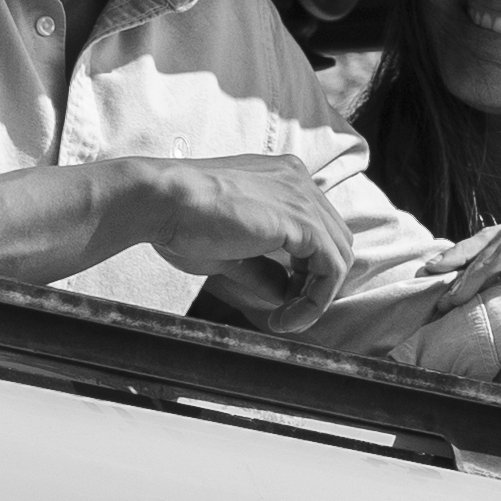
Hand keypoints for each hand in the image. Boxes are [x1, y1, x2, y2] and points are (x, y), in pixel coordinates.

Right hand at [104, 153, 354, 318]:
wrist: (161, 202)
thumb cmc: (181, 221)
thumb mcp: (230, 251)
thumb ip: (263, 268)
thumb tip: (285, 293)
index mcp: (282, 179)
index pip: (315, 230)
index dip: (305, 271)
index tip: (280, 302)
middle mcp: (299, 181)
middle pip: (335, 241)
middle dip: (315, 284)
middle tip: (282, 315)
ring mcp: (303, 197)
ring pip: (339, 256)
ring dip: (316, 297)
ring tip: (282, 322)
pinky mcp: (303, 221)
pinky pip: (331, 269)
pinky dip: (316, 300)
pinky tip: (286, 318)